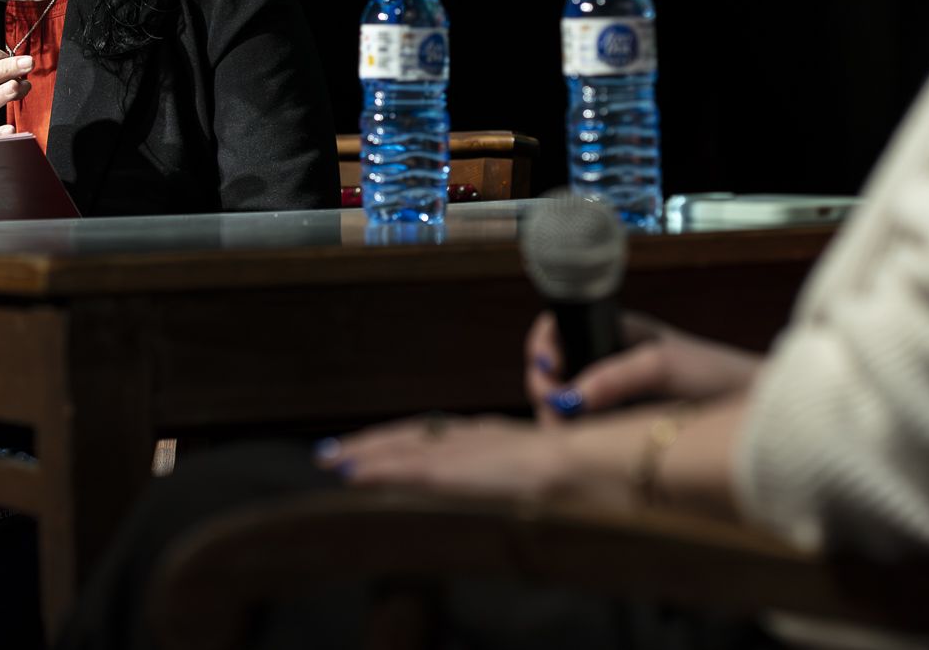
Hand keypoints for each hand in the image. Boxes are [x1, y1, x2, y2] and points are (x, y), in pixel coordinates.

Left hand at [316, 414, 626, 509]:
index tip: (373, 448)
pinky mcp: (459, 470)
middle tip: (332, 452)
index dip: (402, 442)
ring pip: (404, 449)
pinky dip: (380, 470)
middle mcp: (477, 436)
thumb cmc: (587, 477)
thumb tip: (530, 494)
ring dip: (366, 455)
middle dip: (372, 444)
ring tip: (332, 459)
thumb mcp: (552, 478)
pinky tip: (354, 474)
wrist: (596, 468)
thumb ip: (532, 480)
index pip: (438, 436)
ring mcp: (467, 451)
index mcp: (498, 437)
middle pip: (412, 435)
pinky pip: (408, 469)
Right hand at [526, 310, 761, 422]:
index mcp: (616, 334)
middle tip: (556, 411)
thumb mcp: (663, 366)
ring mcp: (615, 395)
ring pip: (565, 405)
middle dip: (545, 390)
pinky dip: (576, 437)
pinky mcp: (622, 426)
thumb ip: (614, 376)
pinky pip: (585, 430)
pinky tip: (586, 445)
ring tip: (569, 432)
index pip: (558, 331)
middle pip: (554, 373)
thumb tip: (569, 397)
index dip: (543, 349)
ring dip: (557, 418)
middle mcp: (610, 362)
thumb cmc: (717, 375)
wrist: (758, 409)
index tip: (546, 371)